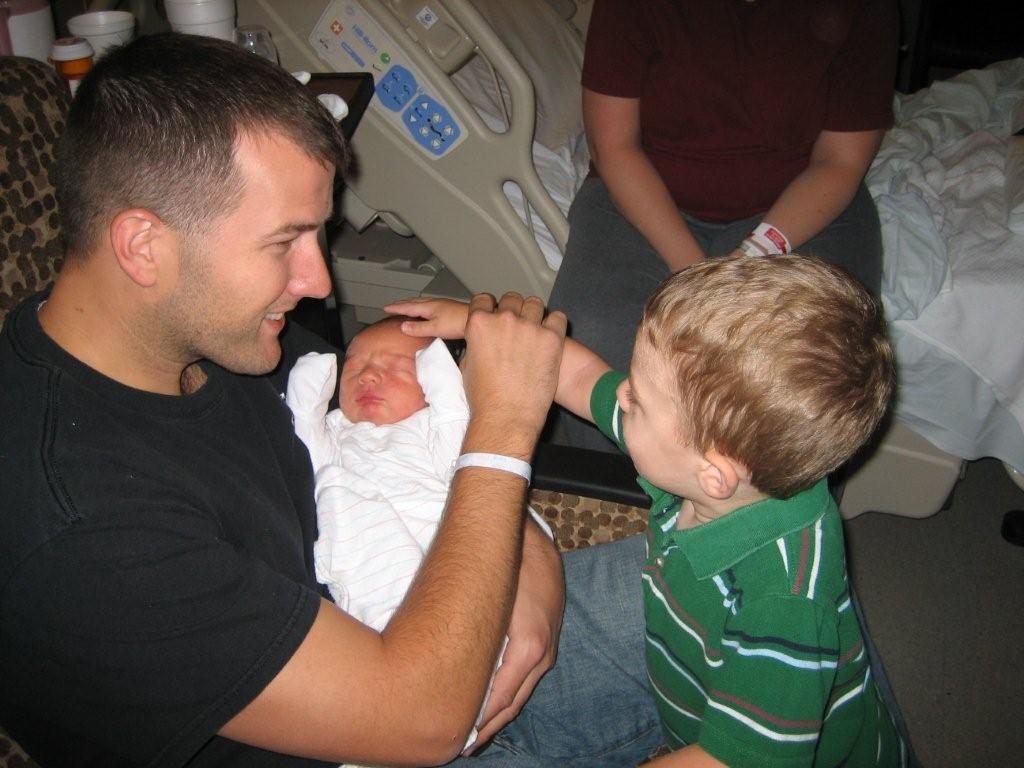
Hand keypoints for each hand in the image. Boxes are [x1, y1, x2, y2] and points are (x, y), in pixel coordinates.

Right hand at [383, 297, 469, 338]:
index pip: (407, 307)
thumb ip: (418, 328)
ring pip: (422, 302)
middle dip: (402, 304)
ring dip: (411, 304)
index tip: (386, 308)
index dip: (396, 308)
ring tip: (406, 306)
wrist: (474, 319)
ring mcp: (442, 305)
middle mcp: (434, 303)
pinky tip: (426, 311)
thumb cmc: (458, 323)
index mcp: (428, 307)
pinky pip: (429, 305)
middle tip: (393, 305)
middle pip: (414, 302)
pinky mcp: (448, 308)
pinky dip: (421, 306)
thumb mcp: (434, 328)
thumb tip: (403, 327)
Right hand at [460, 293, 565, 456]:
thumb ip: (475, 344)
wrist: (506, 417)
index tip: (496, 313)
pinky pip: (558, 317)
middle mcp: (504, 320)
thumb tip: (481, 340)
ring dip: (534, 314)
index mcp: (479, 324)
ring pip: (534, 304)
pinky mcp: (552, 338)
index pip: (484, 299)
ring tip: (534, 330)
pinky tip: (551, 336)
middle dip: (513, 310)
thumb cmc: (485, 399)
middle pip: (511, 299)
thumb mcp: (467, 365)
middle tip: (517, 326)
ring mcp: (529, 327)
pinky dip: (555, 324)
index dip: (490, 307)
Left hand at [464, 521, 563, 752]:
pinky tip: (495, 697)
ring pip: (523, 690)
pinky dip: (511, 690)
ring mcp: (548, 645)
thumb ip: (478, 642)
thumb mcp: (491, 603)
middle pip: (514, 701)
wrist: (529, 536)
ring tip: (476, 730)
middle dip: (489, 725)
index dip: (480, 723)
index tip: (460, 739)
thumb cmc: (506, 565)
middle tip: (462, 745)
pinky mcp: (547, 635)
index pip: (502, 698)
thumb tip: (455, 679)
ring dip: (500, 711)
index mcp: (528, 647)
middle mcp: (542, 652)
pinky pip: (529, 673)